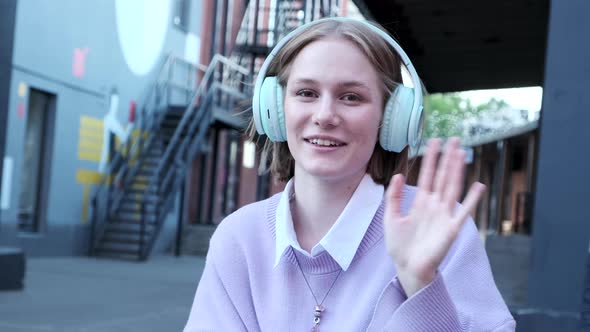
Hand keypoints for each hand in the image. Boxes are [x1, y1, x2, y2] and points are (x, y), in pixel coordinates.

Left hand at [384, 137, 485, 296]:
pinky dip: (471, 200)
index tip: (433, 141)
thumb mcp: (390, 217)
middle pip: (442, 177)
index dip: (430, 158)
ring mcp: (444, 216)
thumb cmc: (400, 246)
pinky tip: (478, 186)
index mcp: (421, 202)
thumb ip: (393, 196)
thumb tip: (399, 174)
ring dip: (456, 170)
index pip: (427, 175)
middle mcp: (434, 206)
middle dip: (447, 158)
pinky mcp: (451, 229)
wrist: (407, 268)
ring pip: (452, 188)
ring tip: (461, 153)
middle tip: (453, 139)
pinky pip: (463, 212)